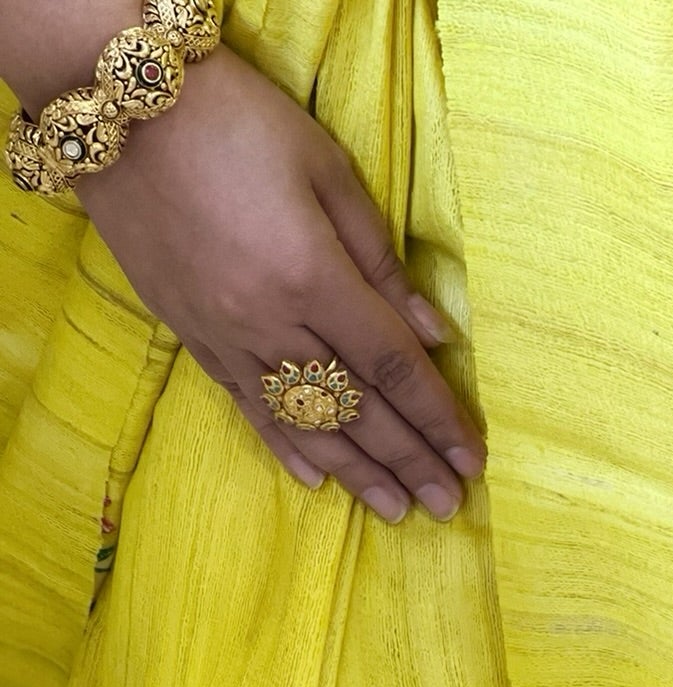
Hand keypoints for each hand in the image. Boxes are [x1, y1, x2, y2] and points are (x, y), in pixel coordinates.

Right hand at [79, 44, 485, 519]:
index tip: (471, 458)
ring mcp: (225, 336)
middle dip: (408, 459)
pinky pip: (247, 406)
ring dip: (356, 471)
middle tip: (447, 504)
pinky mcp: (191, 336)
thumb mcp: (326, 170)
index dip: (436, 417)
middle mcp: (268, 322)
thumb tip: (432, 332)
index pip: (391, 365)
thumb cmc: (235, 120)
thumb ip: (380, 260)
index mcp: (311, 276)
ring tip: (395, 509)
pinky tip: (317, 478)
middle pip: (355, 407)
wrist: (116, 106)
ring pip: (303, 421)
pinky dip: (286, 446)